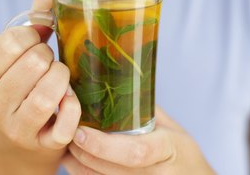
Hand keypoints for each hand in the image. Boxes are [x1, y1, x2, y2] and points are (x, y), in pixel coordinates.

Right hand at [0, 0, 80, 151]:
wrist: (27, 130)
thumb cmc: (27, 79)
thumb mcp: (23, 50)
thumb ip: (35, 19)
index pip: (9, 42)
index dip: (32, 35)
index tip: (37, 40)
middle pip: (34, 64)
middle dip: (49, 56)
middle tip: (49, 60)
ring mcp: (15, 127)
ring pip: (46, 95)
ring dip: (62, 78)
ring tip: (60, 76)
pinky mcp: (39, 144)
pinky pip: (64, 124)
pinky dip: (73, 108)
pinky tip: (70, 99)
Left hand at [62, 105, 214, 174]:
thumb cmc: (183, 152)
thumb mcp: (172, 127)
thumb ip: (146, 110)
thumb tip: (116, 83)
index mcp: (169, 149)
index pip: (136, 152)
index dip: (105, 146)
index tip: (81, 132)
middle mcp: (158, 174)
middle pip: (116, 171)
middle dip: (86, 155)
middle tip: (67, 137)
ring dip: (81, 168)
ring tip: (66, 150)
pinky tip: (76, 163)